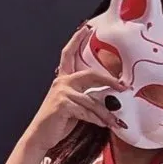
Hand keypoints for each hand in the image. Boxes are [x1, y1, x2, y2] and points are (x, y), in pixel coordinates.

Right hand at [23, 26, 115, 155]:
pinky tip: (102, 124)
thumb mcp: (73, 105)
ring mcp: (62, 93)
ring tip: (114, 121)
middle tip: (122, 85)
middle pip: (90, 74)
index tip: (86, 28)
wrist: (40, 135)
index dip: (77, 39)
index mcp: (63, 79)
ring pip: (92, 100)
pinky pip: (86, 111)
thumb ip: (87, 97)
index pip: (69, 54)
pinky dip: (96, 119)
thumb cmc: (58, 121)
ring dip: (105, 113)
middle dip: (109, 79)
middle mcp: (62, 82)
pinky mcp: (63, 105)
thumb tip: (109, 99)